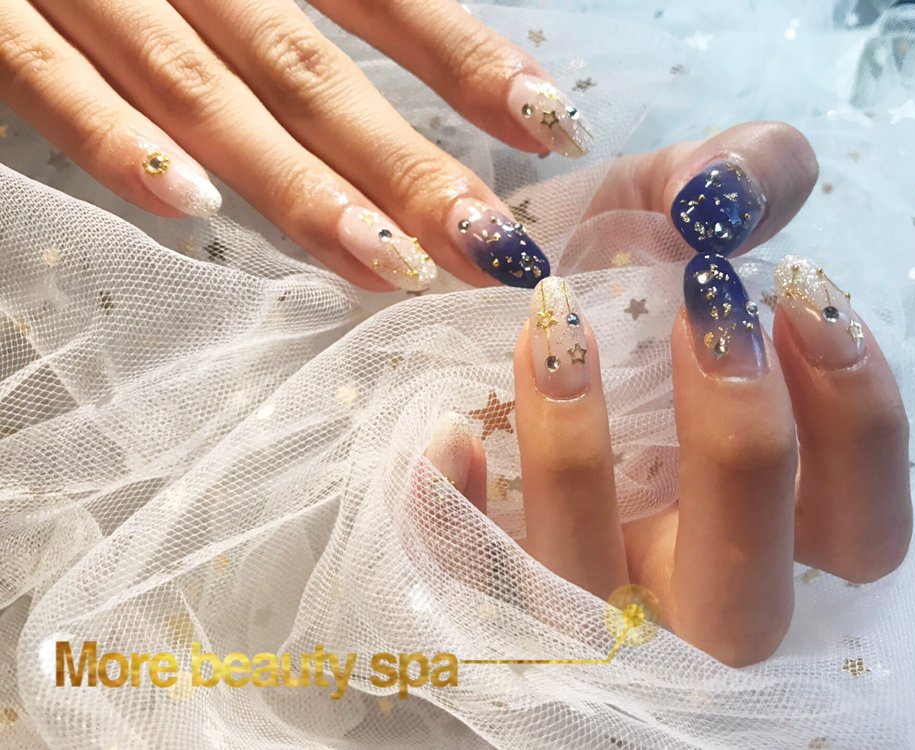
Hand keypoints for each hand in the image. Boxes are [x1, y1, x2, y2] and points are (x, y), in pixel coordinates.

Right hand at [0, 0, 587, 290]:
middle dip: (405, 165)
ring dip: (299, 184)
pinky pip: (47, 78)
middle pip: (311, 69)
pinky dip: (116, 139)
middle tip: (490, 249)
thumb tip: (422, 61)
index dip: (468, 62)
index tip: (554, 127)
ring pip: (206, 90)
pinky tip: (194, 209)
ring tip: (387, 268)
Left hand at [422, 123, 911, 665]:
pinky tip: (453, 430)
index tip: (801, 298)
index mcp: (763, 511)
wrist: (488, 285)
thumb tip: (727, 191)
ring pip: (592, 603)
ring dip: (578, 466)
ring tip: (556, 332)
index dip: (855, 429)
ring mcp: (575, 589)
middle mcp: (679, 574)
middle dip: (741, 451)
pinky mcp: (480, 574)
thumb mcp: (680, 198)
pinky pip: (463, 588)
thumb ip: (747, 171)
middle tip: (701, 312)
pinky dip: (456, 517)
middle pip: (748, 607)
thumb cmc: (609, 260)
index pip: (860, 536)